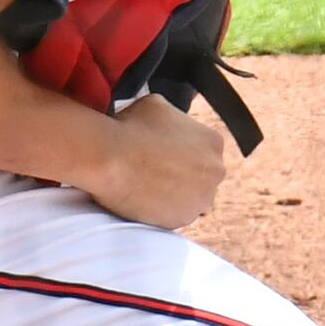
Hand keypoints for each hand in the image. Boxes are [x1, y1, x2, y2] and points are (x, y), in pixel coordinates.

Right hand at [91, 96, 228, 229]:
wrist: (109, 158)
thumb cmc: (130, 127)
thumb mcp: (158, 106)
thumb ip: (173, 118)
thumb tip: (166, 122)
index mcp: (213, 142)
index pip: (204, 152)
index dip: (182, 156)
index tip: (164, 158)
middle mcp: (215, 171)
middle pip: (202, 177)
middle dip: (183, 177)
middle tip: (156, 175)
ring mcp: (201, 198)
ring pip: (192, 199)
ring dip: (175, 196)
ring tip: (149, 190)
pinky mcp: (181, 219)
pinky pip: (175, 216)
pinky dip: (162, 212)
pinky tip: (144, 203)